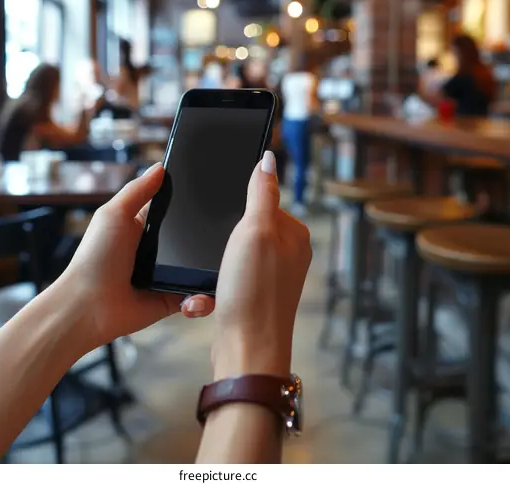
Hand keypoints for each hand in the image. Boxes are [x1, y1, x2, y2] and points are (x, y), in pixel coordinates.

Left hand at [58, 164, 214, 349]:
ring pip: (201, 267)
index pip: (175, 209)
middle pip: (194, 237)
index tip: (216, 192)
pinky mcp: (173, 298)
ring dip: (212, 268)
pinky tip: (202, 295)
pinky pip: (198, 296)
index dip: (193, 202)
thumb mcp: (114, 214)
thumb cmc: (95, 258)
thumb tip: (161, 166)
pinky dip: (204, 297)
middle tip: (231, 233)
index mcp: (144, 226)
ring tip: (225, 267)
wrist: (88, 307)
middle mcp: (158, 250)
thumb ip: (137, 190)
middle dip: (210, 236)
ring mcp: (167, 275)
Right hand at [212, 151, 311, 379]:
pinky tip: (215, 295)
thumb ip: (262, 192)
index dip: (237, 209)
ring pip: (234, 253)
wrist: (246, 350)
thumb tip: (268, 159)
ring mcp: (273, 276)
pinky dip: (217, 283)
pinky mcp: (256, 294)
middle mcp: (289, 254)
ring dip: (217, 262)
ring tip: (218, 279)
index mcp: (294, 234)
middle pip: (245, 226)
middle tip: (219, 253)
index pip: (264, 200)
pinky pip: (230, 276)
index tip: (223, 223)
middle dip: (224, 238)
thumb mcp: (255, 230)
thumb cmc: (253, 291)